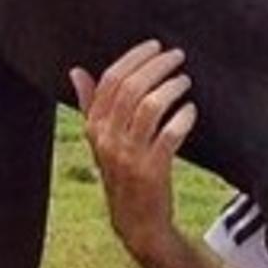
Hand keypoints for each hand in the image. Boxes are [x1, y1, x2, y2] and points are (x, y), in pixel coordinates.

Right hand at [70, 41, 195, 267]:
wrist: (136, 221)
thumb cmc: (121, 174)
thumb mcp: (100, 141)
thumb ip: (89, 105)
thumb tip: (75, 71)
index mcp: (94, 128)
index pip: (109, 80)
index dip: (134, 58)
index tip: (156, 46)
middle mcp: (107, 139)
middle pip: (130, 88)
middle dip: (157, 66)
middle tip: (177, 57)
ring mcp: (128, 156)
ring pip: (150, 106)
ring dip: (172, 87)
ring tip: (185, 80)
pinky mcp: (151, 170)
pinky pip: (170, 134)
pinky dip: (183, 118)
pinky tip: (191, 111)